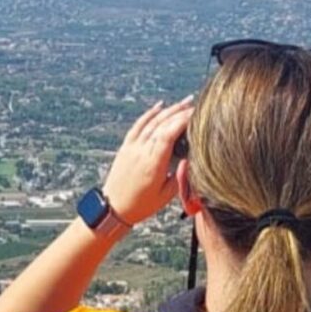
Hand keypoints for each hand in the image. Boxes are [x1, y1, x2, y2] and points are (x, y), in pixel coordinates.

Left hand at [102, 97, 194, 225]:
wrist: (113, 209)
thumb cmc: (142, 205)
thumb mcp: (167, 194)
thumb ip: (180, 174)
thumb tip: (191, 158)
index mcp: (153, 163)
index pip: (169, 134)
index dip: (183, 121)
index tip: (197, 114)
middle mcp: (141, 151)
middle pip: (162, 124)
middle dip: (180, 112)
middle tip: (196, 105)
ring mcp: (132, 147)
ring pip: (151, 122)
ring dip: (168, 110)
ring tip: (184, 102)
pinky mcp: (126, 147)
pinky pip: (138, 125)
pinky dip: (149, 114)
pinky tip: (160, 106)